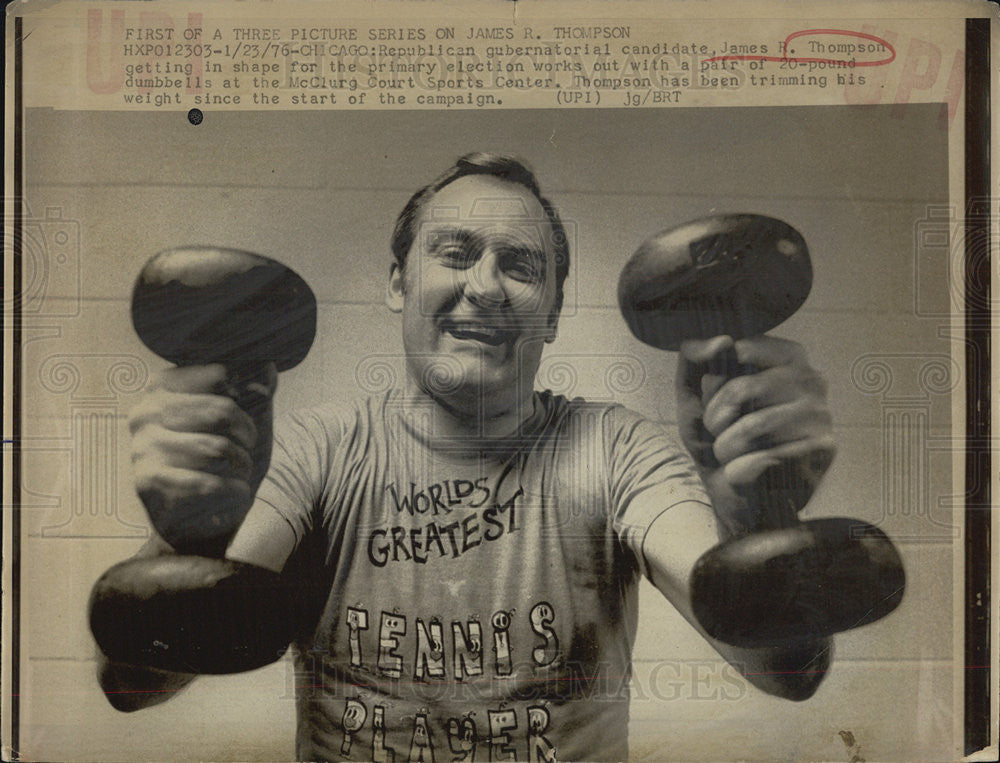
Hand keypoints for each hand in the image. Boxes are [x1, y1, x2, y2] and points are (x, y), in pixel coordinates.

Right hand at [128, 362, 276, 553]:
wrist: (203, 522)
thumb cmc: (227, 462)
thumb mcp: (247, 420)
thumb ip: (257, 389)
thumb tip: (267, 365)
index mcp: (165, 386)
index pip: (222, 374)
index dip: (248, 402)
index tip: (243, 423)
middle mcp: (146, 411)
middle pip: (223, 411)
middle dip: (247, 437)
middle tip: (245, 452)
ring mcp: (142, 447)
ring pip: (218, 450)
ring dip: (242, 466)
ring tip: (235, 474)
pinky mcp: (148, 482)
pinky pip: (210, 484)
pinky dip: (234, 492)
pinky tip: (229, 495)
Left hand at [676, 335, 835, 535]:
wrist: (733, 497)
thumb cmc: (715, 439)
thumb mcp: (692, 396)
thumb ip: (694, 358)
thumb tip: (722, 341)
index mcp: (785, 356)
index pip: (734, 353)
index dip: (713, 386)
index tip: (719, 405)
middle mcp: (812, 379)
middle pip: (740, 390)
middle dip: (716, 421)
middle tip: (723, 436)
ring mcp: (822, 415)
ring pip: (751, 428)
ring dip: (726, 450)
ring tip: (735, 456)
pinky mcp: (823, 452)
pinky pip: (762, 460)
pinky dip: (740, 473)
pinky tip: (750, 476)